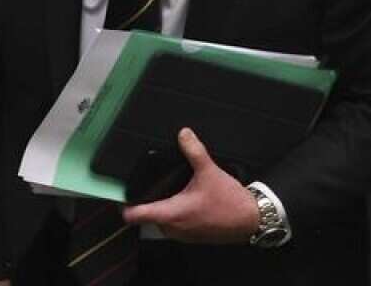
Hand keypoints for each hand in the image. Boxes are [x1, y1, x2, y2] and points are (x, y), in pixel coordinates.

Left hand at [121, 127, 258, 242]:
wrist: (252, 220)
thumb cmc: (230, 201)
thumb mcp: (209, 172)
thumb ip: (194, 152)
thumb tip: (183, 134)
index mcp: (172, 214)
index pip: (136, 215)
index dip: (125, 206)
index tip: (118, 196)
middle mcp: (174, 228)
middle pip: (147, 216)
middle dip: (146, 202)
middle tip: (146, 184)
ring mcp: (183, 235)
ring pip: (161, 221)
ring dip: (161, 208)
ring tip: (163, 190)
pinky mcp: (192, 236)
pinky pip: (174, 225)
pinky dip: (174, 214)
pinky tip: (181, 200)